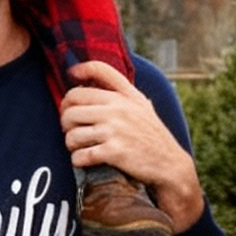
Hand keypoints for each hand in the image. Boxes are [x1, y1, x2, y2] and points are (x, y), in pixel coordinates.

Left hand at [61, 61, 205, 232]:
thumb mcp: (143, 107)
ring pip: (72, 133)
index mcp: (126, 96)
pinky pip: (80, 155)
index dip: (80, 70)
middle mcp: (119, 109)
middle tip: (71, 128)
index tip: (71, 75)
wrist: (170, 165)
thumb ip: (123, 93)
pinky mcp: (113, 152)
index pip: (99, 70)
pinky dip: (77, 160)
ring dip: (70, 142)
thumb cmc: (153, 136)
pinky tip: (84, 160)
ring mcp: (115, 130)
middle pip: (71, 104)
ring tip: (78, 147)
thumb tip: (94, 83)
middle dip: (66, 118)